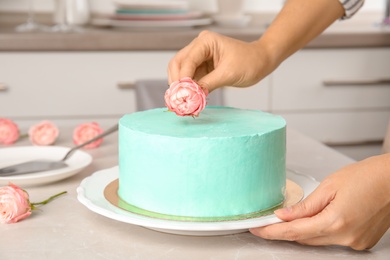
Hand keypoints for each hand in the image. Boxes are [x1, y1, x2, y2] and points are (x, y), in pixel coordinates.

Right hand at [167, 30, 275, 91]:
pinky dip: (189, 89)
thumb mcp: (228, 74)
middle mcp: (199, 46)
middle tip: (178, 99)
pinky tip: (190, 99)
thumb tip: (191, 96)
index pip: (187, 60)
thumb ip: (208, 84)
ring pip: (181, 72)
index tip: (182, 94)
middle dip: (177, 81)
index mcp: (205, 41)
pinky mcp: (203, 67)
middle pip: (178, 63)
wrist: (261, 61)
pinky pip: (191, 78)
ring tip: (183, 101)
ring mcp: (200, 57)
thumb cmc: (249, 62)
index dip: (183, 78)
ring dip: (182, 87)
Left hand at [250, 154, 389, 249]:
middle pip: (304, 239)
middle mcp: (345, 237)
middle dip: (283, 232)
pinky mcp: (360, 242)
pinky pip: (331, 240)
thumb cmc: (366, 177)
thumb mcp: (330, 186)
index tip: (257, 229)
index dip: (272, 232)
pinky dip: (318, 232)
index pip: (294, 231)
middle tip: (266, 224)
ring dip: (300, 232)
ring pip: (317, 241)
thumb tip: (283, 215)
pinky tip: (313, 221)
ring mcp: (354, 242)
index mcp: (336, 222)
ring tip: (286, 220)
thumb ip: (305, 206)